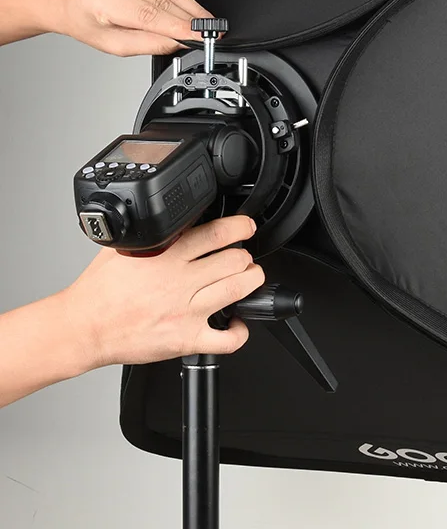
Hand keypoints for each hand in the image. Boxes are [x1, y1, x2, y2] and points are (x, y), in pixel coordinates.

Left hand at [52, 0, 213, 55]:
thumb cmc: (88, 19)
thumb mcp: (112, 44)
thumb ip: (146, 44)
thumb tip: (177, 42)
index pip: (150, 14)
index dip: (180, 27)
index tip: (201, 36)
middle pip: (164, 0)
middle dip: (191, 18)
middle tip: (210, 31)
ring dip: (188, 7)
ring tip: (198, 21)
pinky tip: (174, 4)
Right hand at [58, 215, 263, 368]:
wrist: (82, 328)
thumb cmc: (99, 291)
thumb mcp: (124, 248)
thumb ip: (155, 233)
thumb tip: (177, 218)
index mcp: (166, 256)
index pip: (216, 234)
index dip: (240, 227)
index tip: (245, 227)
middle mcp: (179, 282)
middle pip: (235, 261)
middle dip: (246, 256)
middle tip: (243, 256)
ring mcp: (186, 312)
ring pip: (237, 290)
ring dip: (251, 281)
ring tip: (248, 278)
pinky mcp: (185, 339)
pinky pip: (226, 339)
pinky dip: (240, 331)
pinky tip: (236, 321)